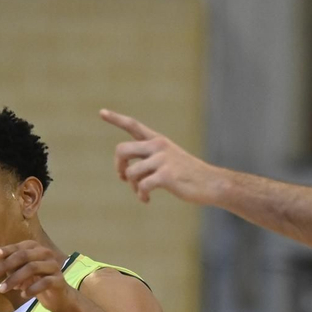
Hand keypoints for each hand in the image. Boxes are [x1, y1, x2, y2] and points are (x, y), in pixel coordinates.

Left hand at [0, 240, 74, 311]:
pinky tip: (23, 295)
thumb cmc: (36, 281)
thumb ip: (10, 268)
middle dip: (6, 265)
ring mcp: (53, 266)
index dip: (7, 250)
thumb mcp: (20, 273)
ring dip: (15, 278)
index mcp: (35, 249)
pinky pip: (44, 282)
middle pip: (24, 255)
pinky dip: (31, 289)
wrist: (57, 297)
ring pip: (32, 267)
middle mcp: (45, 253)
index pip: (19, 247)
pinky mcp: (59, 280)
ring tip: (2, 289)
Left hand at [101, 109, 225, 205]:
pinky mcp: (166, 175)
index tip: (101, 112)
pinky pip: (141, 186)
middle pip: (122, 150)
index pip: (132, 125)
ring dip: (132, 186)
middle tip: (123, 177)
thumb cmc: (188, 175)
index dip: (115, 119)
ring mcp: (162, 160)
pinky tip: (146, 200)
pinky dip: (141, 195)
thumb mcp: (169, 160)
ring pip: (130, 173)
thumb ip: (148, 161)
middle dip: (118, 166)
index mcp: (158, 140)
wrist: (210, 183)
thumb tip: (126, 174)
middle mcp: (158, 146)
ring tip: (142, 192)